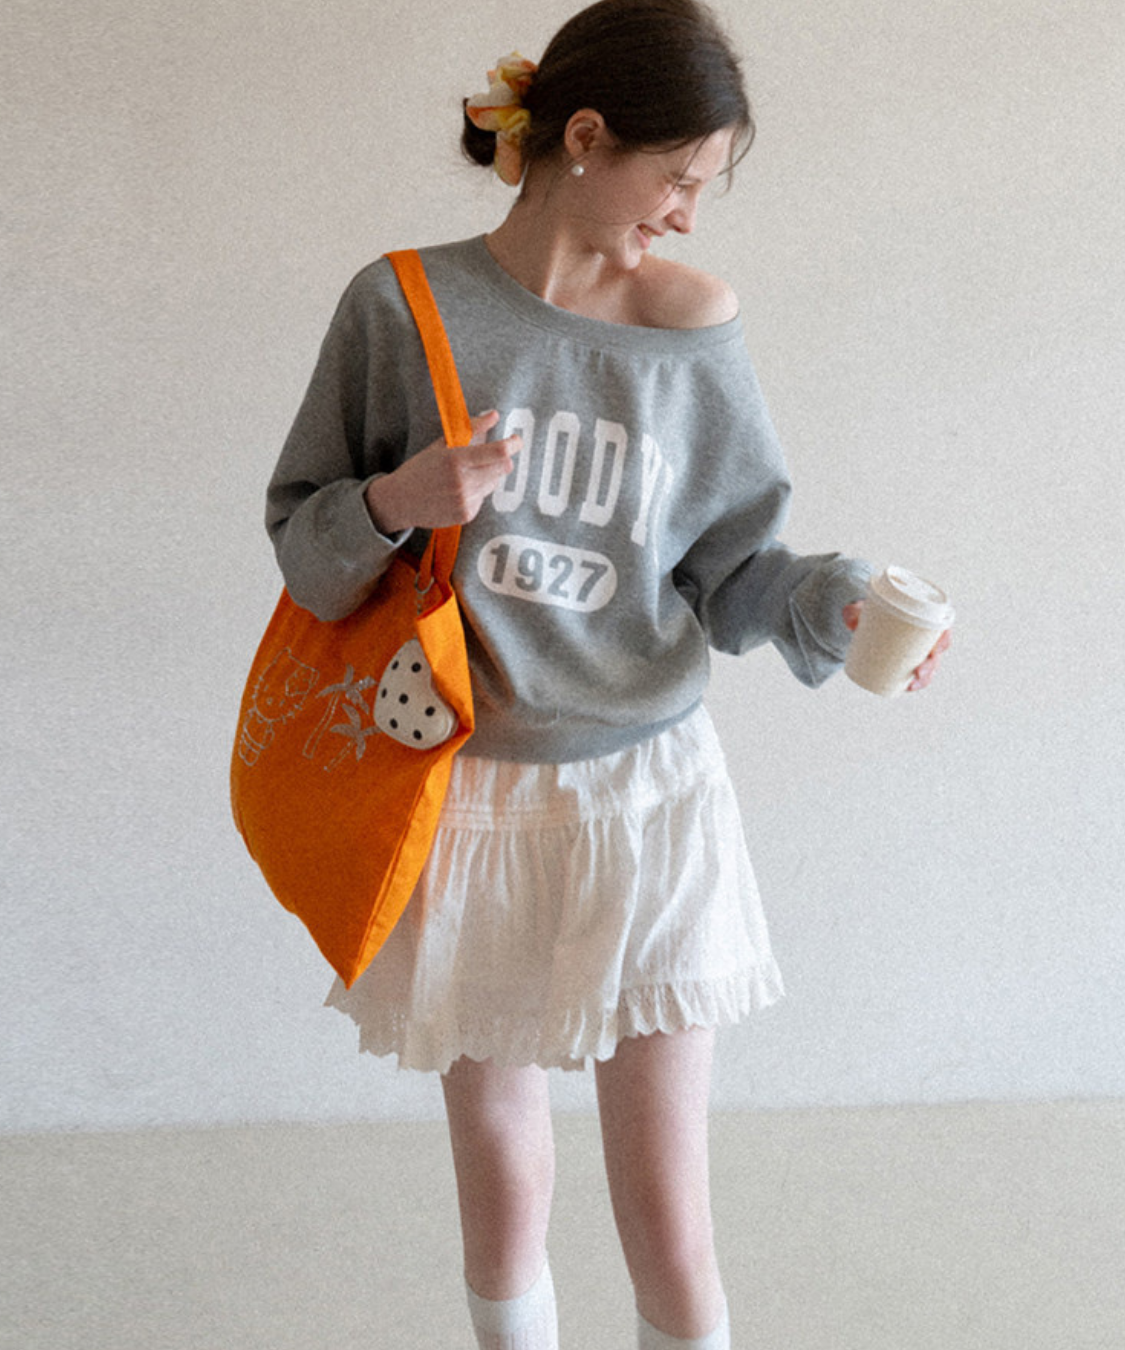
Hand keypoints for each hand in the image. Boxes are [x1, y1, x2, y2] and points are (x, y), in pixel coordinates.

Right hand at [364, 411, 521, 533]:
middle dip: (502, 459)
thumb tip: (495, 415)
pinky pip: (483, 498)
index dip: (513, 444)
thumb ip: (471, 429)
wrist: (399, 500)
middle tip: (492, 455)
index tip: (516, 440)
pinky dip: (477, 491)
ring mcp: (465, 501)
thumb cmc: (421, 468)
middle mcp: (462, 482)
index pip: (498, 452)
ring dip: (488, 475)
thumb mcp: (442, 445)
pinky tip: (458, 491)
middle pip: (503, 468)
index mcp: (456, 460)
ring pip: (494, 483)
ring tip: (466, 474)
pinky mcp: (466, 515)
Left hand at [842, 602, 951, 692]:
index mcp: (923, 616)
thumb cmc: (871, 607)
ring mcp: (915, 647)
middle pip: (936, 652)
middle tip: (918, 671)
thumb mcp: (863, 607)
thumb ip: (856, 611)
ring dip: (923, 678)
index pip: (942, 627)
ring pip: (927, 665)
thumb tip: (850, 621)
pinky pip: (913, 671)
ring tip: (911, 685)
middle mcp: (923, 633)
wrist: (863, 614)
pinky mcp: (905, 658)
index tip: (937, 649)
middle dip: (931, 665)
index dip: (944, 639)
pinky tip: (907, 688)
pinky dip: (912, 681)